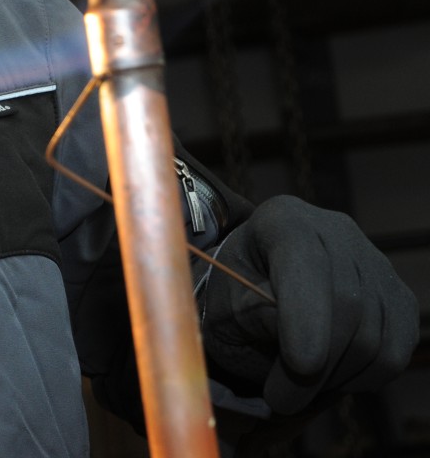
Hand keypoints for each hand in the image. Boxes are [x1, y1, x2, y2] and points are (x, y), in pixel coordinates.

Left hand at [201, 195, 419, 413]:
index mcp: (283, 219)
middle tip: (280, 400)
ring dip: (336, 377)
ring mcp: (373, 262)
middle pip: (347, 303)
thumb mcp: (224, 302)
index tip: (300, 364)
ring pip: (375, 334)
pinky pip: (396, 349)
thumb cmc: (235, 294)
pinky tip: (328, 374)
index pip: (304, 261)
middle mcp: (335, 231)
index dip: (306, 316)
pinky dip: (363, 376)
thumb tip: (301, 345)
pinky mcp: (397, 296)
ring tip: (297, 386)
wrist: (260, 288)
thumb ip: (254, 314)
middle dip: (317, 366)